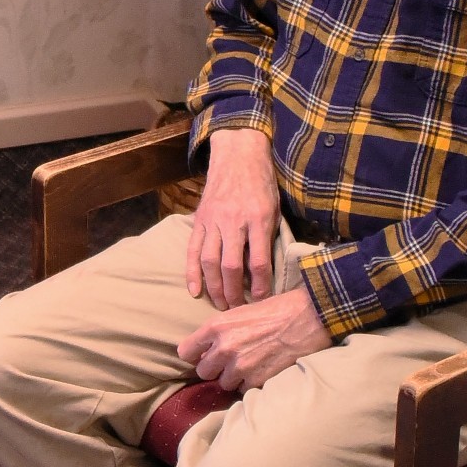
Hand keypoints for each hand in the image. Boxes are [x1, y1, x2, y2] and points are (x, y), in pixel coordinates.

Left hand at [178, 286, 331, 392]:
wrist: (308, 318)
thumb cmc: (276, 310)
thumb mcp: (240, 311)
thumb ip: (221, 330)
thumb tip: (208, 347)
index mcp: (216, 327)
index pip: (186, 351)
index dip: (193, 354)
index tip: (201, 355)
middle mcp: (224, 348)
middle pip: (203, 371)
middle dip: (215, 368)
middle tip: (229, 361)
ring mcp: (240, 366)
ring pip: (224, 383)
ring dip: (234, 377)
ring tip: (250, 364)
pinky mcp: (257, 380)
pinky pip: (244, 389)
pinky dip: (251, 383)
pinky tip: (262, 370)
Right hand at [186, 126, 280, 307]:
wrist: (237, 155)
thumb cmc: (261, 184)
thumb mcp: (274, 209)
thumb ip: (268, 238)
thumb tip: (264, 272)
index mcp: (258, 219)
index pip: (259, 261)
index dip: (260, 286)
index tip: (261, 301)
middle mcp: (234, 221)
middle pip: (230, 266)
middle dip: (234, 293)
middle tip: (238, 311)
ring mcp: (213, 221)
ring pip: (210, 262)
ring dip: (214, 288)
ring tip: (221, 304)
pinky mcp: (200, 220)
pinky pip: (193, 250)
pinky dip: (192, 272)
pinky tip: (195, 290)